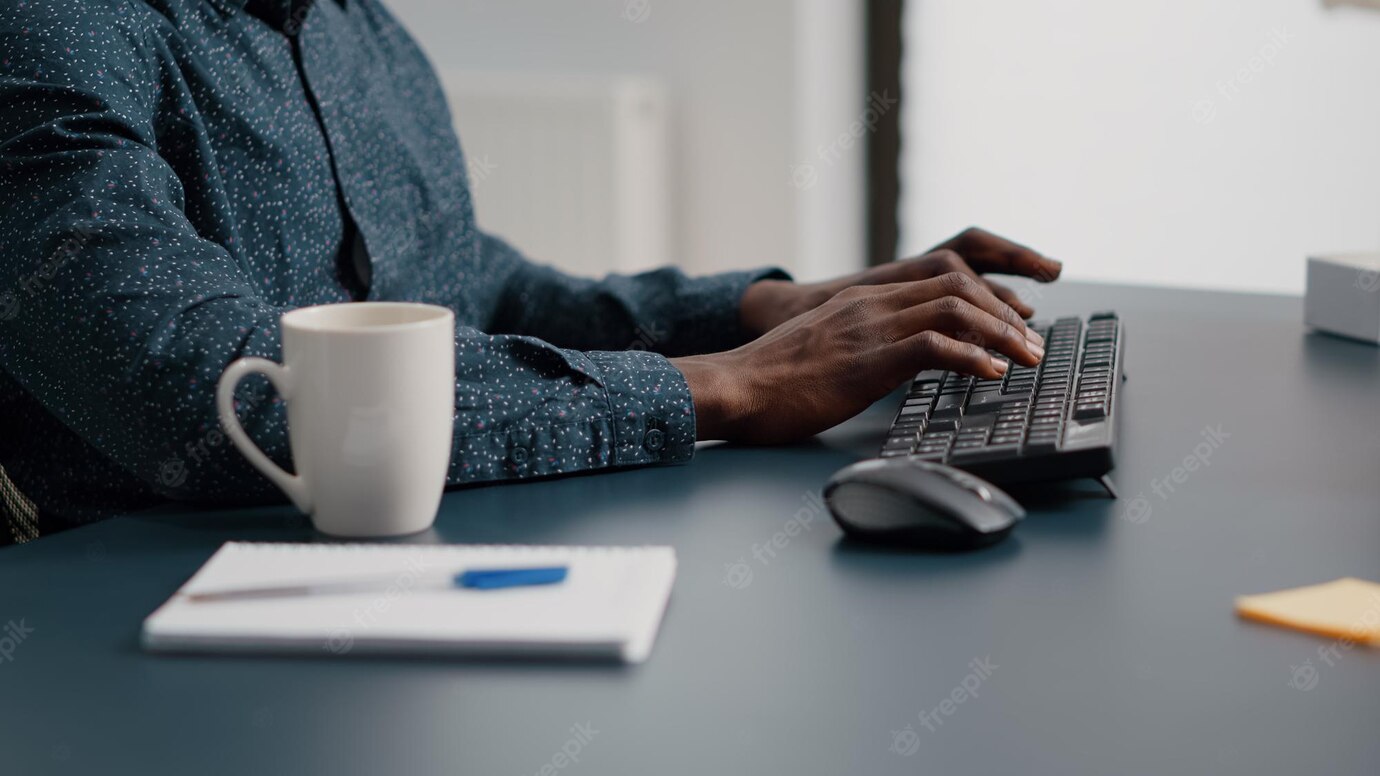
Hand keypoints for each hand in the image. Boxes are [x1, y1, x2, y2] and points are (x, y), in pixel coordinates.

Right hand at [676, 272, 1044, 443]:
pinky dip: (972, 357)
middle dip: (1005, 312)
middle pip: (959, 286)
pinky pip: (934, 347)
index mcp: (862, 300)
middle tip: (1031, 343)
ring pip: (956, 310)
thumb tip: (888, 369)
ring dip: (1001, 333)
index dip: (986, 298)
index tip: (1011, 326)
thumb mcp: (823, 352)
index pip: (941, 280)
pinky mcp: (868, 360)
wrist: (734, 388)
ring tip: (1025, 357)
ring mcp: (870, 328)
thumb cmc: (769, 383)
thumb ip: (858, 347)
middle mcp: (871, 304)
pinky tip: (991, 372)